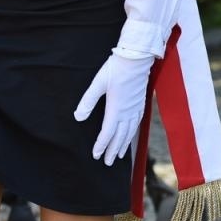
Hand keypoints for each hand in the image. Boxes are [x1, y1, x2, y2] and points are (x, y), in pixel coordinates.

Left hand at [74, 49, 155, 164]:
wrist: (136, 58)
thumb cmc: (115, 69)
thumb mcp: (97, 84)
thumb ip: (87, 102)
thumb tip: (78, 117)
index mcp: (116, 108)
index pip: (108, 133)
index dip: (102, 145)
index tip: (97, 155)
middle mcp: (128, 111)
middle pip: (120, 136)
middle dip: (113, 150)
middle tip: (108, 163)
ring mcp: (136, 107)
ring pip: (130, 131)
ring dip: (124, 144)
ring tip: (120, 155)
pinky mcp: (141, 102)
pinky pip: (138, 123)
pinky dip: (133, 133)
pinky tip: (131, 135)